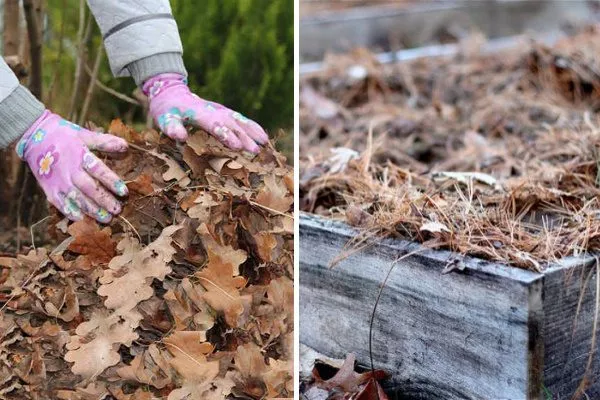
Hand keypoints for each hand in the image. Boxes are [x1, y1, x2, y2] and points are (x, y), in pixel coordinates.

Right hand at [16, 111, 128, 222]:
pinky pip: (61, 205)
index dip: (112, 182)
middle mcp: (70, 171)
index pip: (99, 170)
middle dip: (104, 201)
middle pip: (89, 189)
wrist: (35, 138)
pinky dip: (72, 213)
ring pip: (77, 199)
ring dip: (92, 210)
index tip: (124, 192)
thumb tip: (126, 146)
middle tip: (118, 210)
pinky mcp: (50, 190)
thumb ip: (105, 142)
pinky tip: (83, 220)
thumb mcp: (85, 135)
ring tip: (106, 219)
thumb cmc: (65, 136)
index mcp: (80, 156)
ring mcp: (59, 182)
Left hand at [144, 73, 268, 153]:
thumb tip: (180, 137)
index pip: (214, 125)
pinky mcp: (225, 112)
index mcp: (199, 113)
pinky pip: (241, 119)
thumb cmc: (167, 110)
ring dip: (252, 132)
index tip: (237, 146)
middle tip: (256, 151)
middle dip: (244, 137)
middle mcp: (213, 111)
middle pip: (231, 124)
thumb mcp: (164, 118)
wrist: (172, 92)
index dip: (226, 135)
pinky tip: (263, 136)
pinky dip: (253, 127)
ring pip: (239, 120)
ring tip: (265, 143)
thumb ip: (172, 127)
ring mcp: (221, 110)